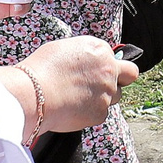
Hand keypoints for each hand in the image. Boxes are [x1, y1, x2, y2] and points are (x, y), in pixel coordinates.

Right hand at [14, 35, 134, 134]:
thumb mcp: (63, 50)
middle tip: (105, 85)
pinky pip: (100, 113)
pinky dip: (89, 113)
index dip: (105, 65)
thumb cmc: (41, 69)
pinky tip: (71, 109)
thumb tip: (87, 64)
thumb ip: (83, 56)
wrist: (33, 93)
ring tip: (78, 98)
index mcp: (99, 49)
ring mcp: (107, 92)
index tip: (95, 72)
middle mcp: (109, 69)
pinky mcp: (100, 112)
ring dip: (103, 98)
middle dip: (121, 79)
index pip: (115, 57)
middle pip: (129, 75)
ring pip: (115, 96)